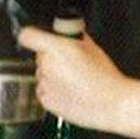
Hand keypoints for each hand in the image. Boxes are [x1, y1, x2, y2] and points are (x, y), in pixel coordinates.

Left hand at [18, 26, 136, 135]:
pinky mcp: (46, 101)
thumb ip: (75, 38)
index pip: (28, 36)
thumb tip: (70, 35)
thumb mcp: (93, 48)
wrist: (111, 104)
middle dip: (52, 57)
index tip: (39, 38)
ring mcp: (44, 85)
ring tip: (75, 80)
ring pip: (42, 74)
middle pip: (40, 56)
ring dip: (53, 75)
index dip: (33, 36)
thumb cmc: (105, 77)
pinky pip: (44, 90)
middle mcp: (46, 66)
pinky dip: (54, 90)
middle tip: (71, 63)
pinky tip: (72, 91)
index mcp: (56, 49)